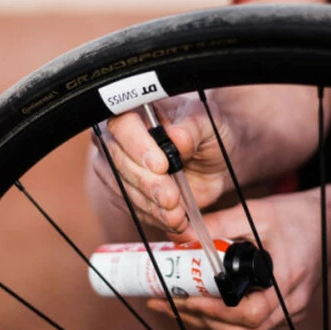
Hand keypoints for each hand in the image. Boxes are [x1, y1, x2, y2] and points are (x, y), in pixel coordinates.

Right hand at [88, 94, 238, 239]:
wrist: (213, 161)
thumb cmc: (207, 133)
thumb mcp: (209, 122)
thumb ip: (194, 126)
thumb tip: (178, 137)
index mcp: (138, 110)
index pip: (123, 124)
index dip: (137, 146)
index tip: (161, 165)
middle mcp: (120, 137)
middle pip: (117, 160)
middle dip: (146, 183)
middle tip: (172, 197)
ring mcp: (118, 166)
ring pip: (121, 188)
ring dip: (150, 205)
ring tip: (177, 213)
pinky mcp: (123, 191)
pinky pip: (130, 207)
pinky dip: (153, 216)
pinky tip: (173, 219)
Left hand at [147, 191, 328, 329]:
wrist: (329, 222)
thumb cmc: (296, 216)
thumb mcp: (256, 211)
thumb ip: (219, 222)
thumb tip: (180, 232)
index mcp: (287, 283)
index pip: (249, 314)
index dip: (213, 312)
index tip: (184, 299)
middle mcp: (289, 305)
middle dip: (199, 318)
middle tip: (165, 302)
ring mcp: (287, 311)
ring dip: (206, 319)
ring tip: (173, 302)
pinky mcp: (281, 310)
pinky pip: (248, 323)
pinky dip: (221, 315)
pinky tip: (198, 299)